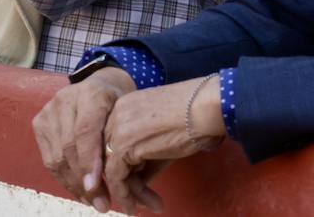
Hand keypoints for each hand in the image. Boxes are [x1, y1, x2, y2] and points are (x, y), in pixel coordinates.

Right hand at [32, 67, 137, 211]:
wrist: (101, 84)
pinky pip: (49, 159)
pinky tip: (80, 191)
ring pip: (57, 156)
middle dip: (85, 180)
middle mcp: (65, 99)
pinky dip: (64, 179)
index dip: (89, 160)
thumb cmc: (122, 107)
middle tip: (103, 205)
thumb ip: (131, 151)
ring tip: (93, 202)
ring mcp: (49, 110)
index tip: (96, 186)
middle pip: (69, 146)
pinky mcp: (40, 123)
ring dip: (75, 184)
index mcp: (93, 93)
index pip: (85, 131)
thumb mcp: (131, 120)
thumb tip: (147, 199)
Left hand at [101, 77, 223, 212]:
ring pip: (110, 168)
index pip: (113, 142)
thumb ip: (145, 158)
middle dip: (124, 182)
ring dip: (126, 193)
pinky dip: (125, 194)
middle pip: (109, 156)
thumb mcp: (162, 138)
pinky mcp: (123, 144)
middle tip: (139, 201)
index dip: (122, 166)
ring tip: (141, 208)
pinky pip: (116, 176)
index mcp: (123, 107)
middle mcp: (114, 115)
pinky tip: (136, 206)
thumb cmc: (193, 119)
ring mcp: (116, 128)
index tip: (134, 184)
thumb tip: (137, 183)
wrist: (204, 108)